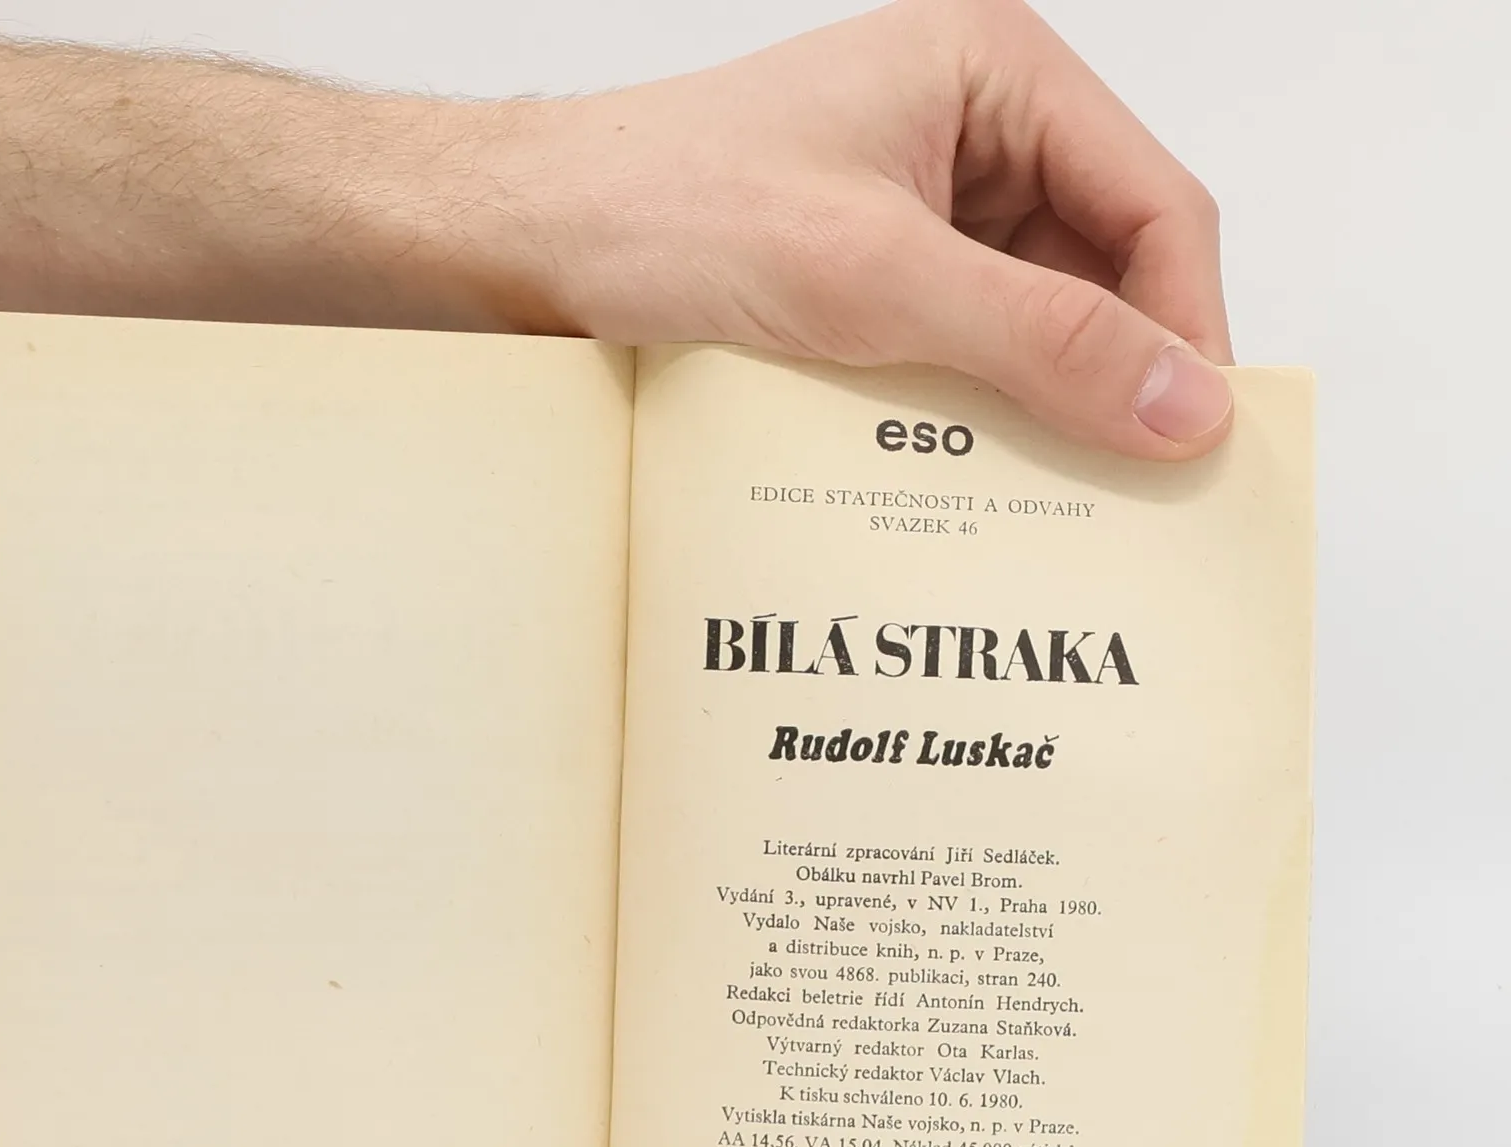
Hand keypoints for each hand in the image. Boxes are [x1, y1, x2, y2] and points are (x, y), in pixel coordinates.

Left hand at [485, 0, 1232, 458]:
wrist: (529, 243)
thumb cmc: (667, 212)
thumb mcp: (876, 282)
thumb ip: (1039, 342)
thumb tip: (1182, 405)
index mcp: (994, 72)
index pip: (1151, 203)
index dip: (1184, 324)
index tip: (1194, 440)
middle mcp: (970, 127)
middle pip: (1102, 261)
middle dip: (1115, 368)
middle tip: (1134, 489)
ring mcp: (918, 199)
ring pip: (1033, 312)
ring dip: (1041, 399)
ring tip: (1054, 498)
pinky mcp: (869, 267)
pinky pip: (962, 342)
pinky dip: (975, 407)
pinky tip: (972, 475)